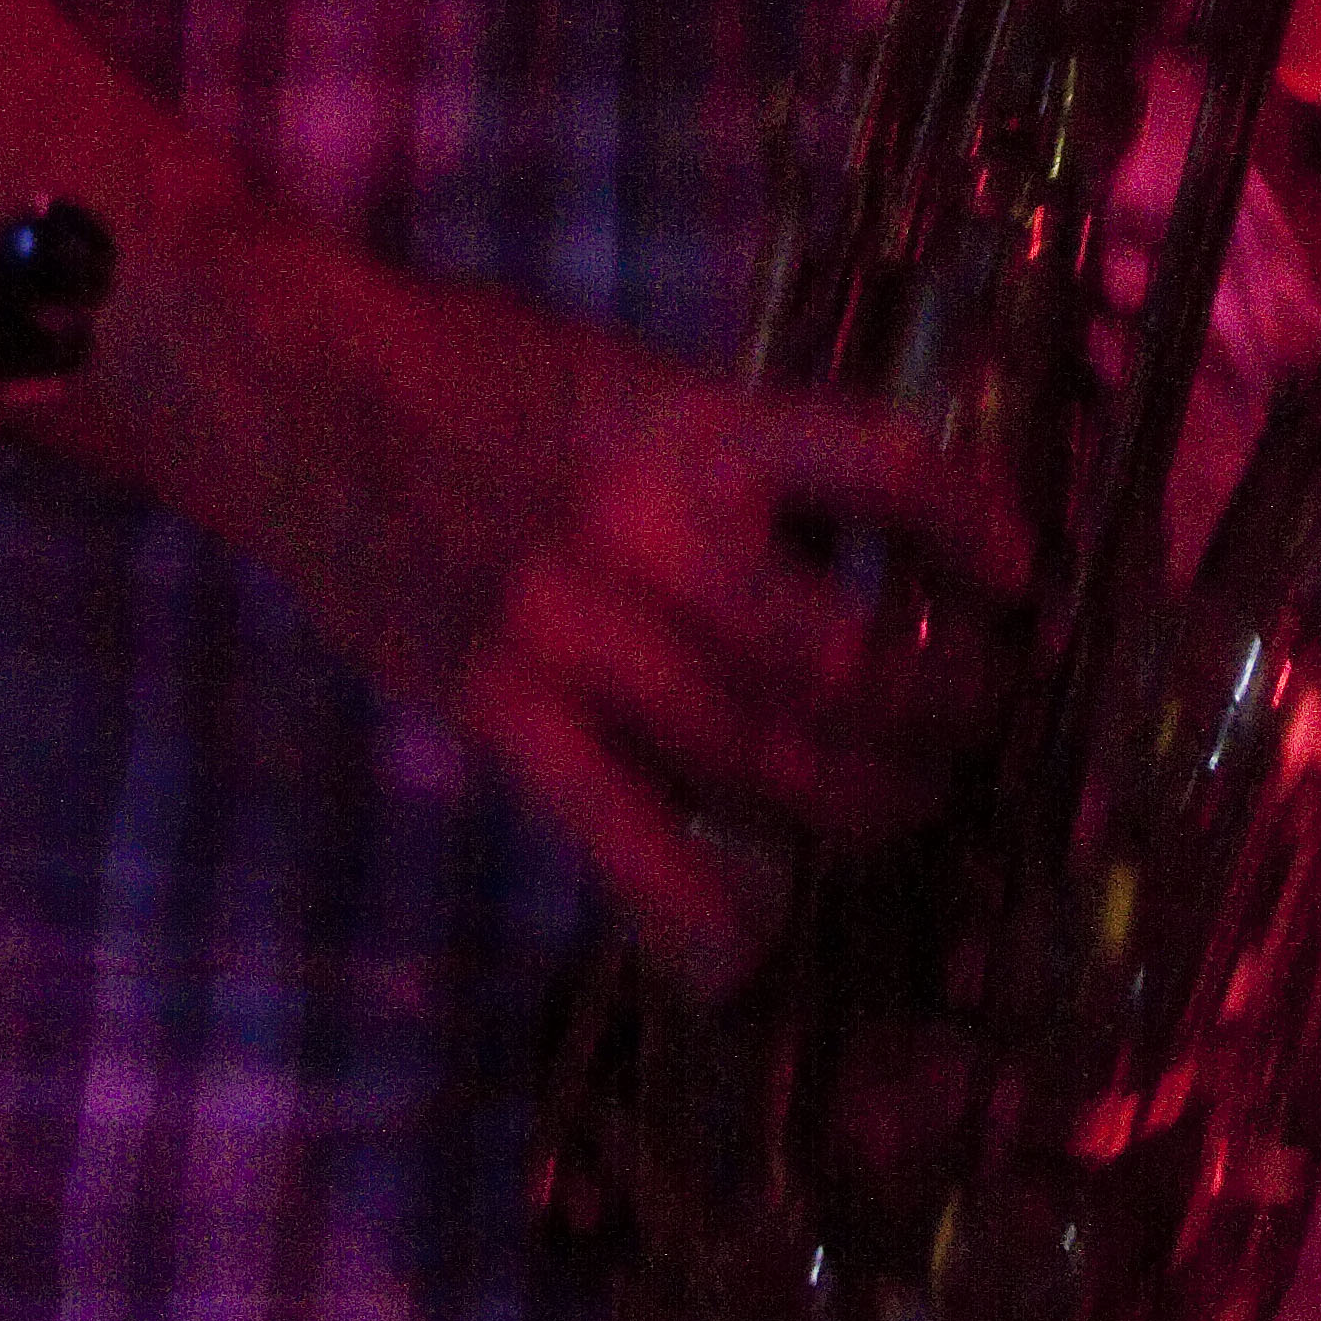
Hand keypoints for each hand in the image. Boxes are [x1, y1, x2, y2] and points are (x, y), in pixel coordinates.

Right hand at [209, 248, 1032, 997]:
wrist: (297, 386)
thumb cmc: (477, 369)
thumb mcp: (631, 374)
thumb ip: (732, 457)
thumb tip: (866, 545)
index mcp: (695, 421)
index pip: (881, 467)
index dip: (971, 526)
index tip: (1023, 574)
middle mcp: (647, 528)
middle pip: (841, 658)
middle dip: (938, 710)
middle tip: (977, 721)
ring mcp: (570, 630)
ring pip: (759, 760)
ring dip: (858, 804)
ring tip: (909, 806)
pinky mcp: (497, 710)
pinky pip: (624, 842)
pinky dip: (701, 914)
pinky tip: (753, 951)